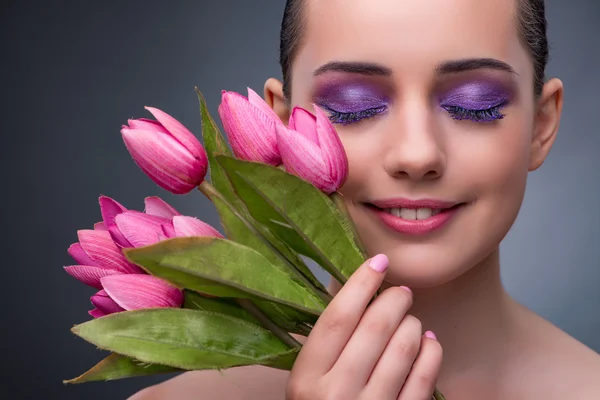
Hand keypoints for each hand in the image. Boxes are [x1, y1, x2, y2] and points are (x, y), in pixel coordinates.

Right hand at [286, 254, 442, 399]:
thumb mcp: (309, 378)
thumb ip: (326, 340)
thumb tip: (356, 288)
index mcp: (307, 379)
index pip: (337, 318)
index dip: (361, 284)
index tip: (378, 262)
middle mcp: (336, 394)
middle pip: (375, 328)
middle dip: (394, 300)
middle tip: (401, 292)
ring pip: (404, 347)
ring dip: (413, 323)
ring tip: (410, 319)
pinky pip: (425, 376)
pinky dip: (431, 351)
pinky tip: (428, 341)